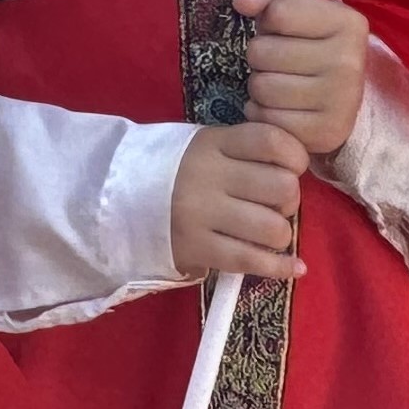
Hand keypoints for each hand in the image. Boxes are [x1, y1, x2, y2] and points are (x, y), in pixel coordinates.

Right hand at [170, 122, 310, 280]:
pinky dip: (279, 267)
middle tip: (274, 205)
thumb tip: (294, 173)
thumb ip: (244, 151)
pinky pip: (251, 261)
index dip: (294, 156)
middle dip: (288, 200)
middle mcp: (208, 176)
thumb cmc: (171, 170)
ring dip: (279, 235)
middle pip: (282, 187)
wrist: (114, 198)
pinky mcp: (196, 248)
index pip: (271, 141)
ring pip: (272, 229)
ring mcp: (201, 214)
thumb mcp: (204, 145)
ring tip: (266, 234)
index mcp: (213, 143)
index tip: (291, 167)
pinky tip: (293, 267)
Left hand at [237, 0, 369, 158]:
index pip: (277, 12)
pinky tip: (282, 109)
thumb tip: (242, 3)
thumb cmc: (308, 45)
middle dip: (261, 57)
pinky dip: (263, 114)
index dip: (269, 23)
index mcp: (348, 23)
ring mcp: (342, 100)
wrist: (337, 98)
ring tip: (281, 84)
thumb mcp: (291, 8)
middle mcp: (350, 61)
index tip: (287, 32)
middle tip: (281, 63)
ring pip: (261, 87)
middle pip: (261, 51)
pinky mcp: (327, 133)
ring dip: (259, 87)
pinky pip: (266, 120)